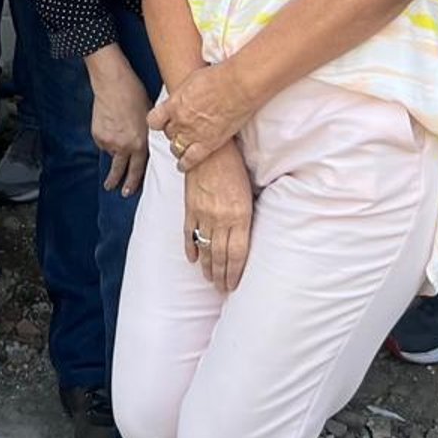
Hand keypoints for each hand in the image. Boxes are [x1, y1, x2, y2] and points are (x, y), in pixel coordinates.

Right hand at [86, 49, 151, 196]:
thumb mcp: (148, 117)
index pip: (137, 169)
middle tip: (114, 189)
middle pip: (119, 170)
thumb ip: (146, 135)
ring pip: (111, 152)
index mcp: (140, 143)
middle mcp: (124, 146)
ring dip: (113, 148)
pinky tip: (109, 123)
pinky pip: (102, 141)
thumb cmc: (135, 95)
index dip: (133, 182)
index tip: (129, 191)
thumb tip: (145, 145)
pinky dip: (105, 136)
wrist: (113, 83)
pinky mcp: (98, 135)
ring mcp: (109, 142)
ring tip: (116, 132)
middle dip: (117, 181)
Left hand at [149, 60, 252, 171]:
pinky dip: (185, 163)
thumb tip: (182, 97)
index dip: (159, 122)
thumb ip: (183, 94)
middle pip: (168, 133)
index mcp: (174, 104)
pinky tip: (184, 164)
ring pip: (176, 148)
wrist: (239, 85)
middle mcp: (180, 121)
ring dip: (178, 147)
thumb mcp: (192, 80)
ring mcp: (193, 134)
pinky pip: (190, 160)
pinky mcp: (208, 144)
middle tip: (182, 129)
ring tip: (183, 146)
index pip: (154, 120)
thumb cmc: (220, 77)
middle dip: (173, 131)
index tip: (163, 122)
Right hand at [180, 137, 253, 290]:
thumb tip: (248, 235)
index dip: (236, 273)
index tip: (234, 286)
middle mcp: (221, 219)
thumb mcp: (248, 191)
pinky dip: (190, 248)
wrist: (210, 147)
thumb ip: (247, 215)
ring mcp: (203, 215)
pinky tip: (192, 260)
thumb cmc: (235, 165)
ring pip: (204, 249)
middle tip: (223, 291)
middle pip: (221, 256)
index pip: (238, 254)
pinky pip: (189, 234)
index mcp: (240, 215)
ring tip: (210, 280)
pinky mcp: (190, 207)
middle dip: (222, 276)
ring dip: (207, 268)